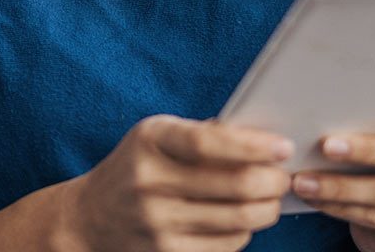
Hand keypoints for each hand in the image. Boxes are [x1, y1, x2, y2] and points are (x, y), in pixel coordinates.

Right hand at [55, 114, 293, 251]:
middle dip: (272, 182)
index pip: (207, 143)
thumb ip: (203, 135)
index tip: (283, 146)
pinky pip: (226, 245)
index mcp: (150, 140)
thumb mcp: (158, 137)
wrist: (90, 217)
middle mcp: (149, 181)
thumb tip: (263, 141)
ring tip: (271, 198)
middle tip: (284, 177)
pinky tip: (243, 219)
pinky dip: (245, 231)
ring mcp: (156, 221)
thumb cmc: (137, 167)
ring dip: (266, 209)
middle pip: (233, 185)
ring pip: (237, 219)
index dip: (252, 145)